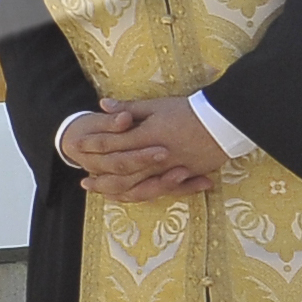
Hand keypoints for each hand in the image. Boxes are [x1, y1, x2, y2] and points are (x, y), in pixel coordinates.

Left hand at [60, 96, 227, 201]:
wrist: (224, 121)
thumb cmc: (189, 110)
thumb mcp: (157, 105)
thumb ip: (129, 108)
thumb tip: (103, 104)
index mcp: (146, 136)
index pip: (112, 143)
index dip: (93, 145)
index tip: (78, 147)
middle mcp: (155, 157)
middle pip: (120, 172)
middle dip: (99, 178)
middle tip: (84, 182)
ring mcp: (169, 170)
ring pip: (137, 187)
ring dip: (116, 192)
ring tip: (102, 194)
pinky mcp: (182, 177)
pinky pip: (158, 192)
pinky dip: (141, 196)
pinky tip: (130, 197)